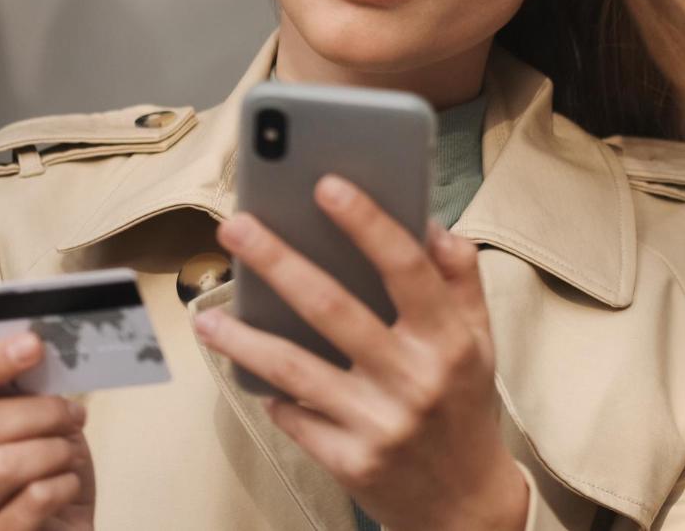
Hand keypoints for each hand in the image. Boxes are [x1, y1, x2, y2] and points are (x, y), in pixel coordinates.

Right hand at [0, 331, 95, 529]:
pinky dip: (61, 485)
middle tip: (71, 412)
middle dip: (37, 411)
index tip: (32, 344)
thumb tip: (32, 349)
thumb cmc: (34, 479)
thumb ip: (16, 395)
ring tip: (69, 452)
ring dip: (50, 450)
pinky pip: (29, 502)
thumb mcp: (23, 429)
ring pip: (0, 465)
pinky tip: (68, 483)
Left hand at [194, 173, 529, 530]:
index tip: (325, 185)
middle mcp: (414, 379)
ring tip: (205, 315)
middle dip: (276, 261)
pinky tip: (248, 372)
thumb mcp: (480, 340)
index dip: (366, 223)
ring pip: (293, 368)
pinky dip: (268, 392)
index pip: (405, 267)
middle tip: (234, 226)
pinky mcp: (350, 461)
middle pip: (331, 307)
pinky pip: (293, 416)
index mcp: (449, 340)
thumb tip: (429, 222)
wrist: (466, 507)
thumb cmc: (464, 407)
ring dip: (242, 338)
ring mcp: (379, 423)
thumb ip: (459, 279)